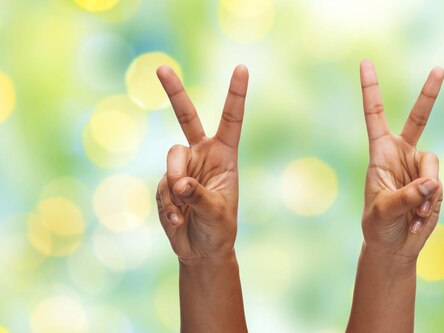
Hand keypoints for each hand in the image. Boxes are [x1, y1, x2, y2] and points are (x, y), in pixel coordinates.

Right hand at [155, 65, 248, 261]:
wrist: (201, 250)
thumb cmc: (218, 229)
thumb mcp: (216, 212)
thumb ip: (199, 195)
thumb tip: (178, 184)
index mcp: (225, 155)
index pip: (231, 120)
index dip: (236, 94)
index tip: (241, 67)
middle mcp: (202, 155)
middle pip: (186, 117)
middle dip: (174, 92)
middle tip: (161, 68)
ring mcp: (182, 167)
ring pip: (171, 160)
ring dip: (175, 187)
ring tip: (184, 211)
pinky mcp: (165, 183)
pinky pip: (161, 186)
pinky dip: (167, 206)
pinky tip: (177, 221)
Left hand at [359, 60, 443, 259]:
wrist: (394, 247)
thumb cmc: (379, 226)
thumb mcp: (383, 210)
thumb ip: (406, 196)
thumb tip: (431, 182)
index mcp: (380, 153)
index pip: (374, 114)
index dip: (371, 89)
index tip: (366, 62)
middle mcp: (402, 154)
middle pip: (419, 119)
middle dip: (429, 94)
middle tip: (440, 69)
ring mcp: (420, 168)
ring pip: (433, 164)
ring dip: (426, 192)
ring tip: (413, 214)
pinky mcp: (434, 184)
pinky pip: (439, 187)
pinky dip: (431, 205)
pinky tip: (418, 219)